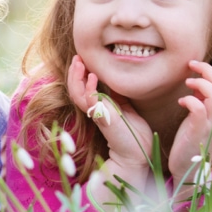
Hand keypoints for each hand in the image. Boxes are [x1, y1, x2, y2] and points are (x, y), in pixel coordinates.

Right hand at [67, 56, 152, 178]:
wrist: (138, 154)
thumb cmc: (133, 133)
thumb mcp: (125, 108)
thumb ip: (117, 96)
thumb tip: (116, 81)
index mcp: (98, 107)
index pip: (81, 88)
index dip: (78, 74)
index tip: (81, 59)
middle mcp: (94, 110)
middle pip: (74, 89)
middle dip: (74, 73)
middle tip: (77, 57)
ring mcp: (98, 115)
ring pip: (77, 95)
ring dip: (77, 78)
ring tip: (80, 64)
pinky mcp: (104, 120)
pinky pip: (91, 103)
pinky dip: (89, 89)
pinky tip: (92, 78)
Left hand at [167, 60, 211, 183]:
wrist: (187, 169)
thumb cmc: (189, 141)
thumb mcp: (197, 118)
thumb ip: (199, 100)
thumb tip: (195, 82)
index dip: (209, 70)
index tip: (193, 64)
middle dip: (207, 70)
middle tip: (191, 65)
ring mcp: (210, 124)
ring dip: (201, 83)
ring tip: (187, 83)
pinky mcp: (198, 132)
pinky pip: (199, 109)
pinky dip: (190, 100)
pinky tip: (181, 102)